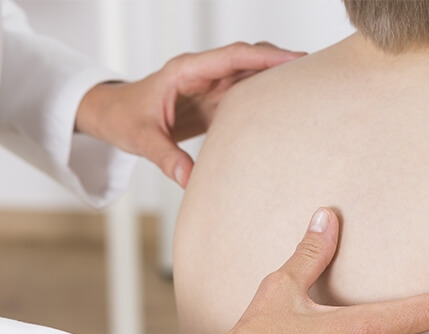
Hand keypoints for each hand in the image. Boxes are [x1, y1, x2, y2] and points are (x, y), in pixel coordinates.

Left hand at [75, 42, 303, 187]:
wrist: (112, 115)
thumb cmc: (123, 118)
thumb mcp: (141, 139)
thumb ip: (165, 157)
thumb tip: (188, 181)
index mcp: (186, 71)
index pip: (231, 57)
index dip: (264, 56)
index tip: (294, 58)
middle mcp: (202, 73)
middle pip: (248, 59)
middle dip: (281, 61)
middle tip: (315, 70)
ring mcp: (210, 86)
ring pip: (250, 75)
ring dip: (277, 79)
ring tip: (310, 89)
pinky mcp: (214, 102)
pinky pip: (245, 95)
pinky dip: (266, 99)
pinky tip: (287, 110)